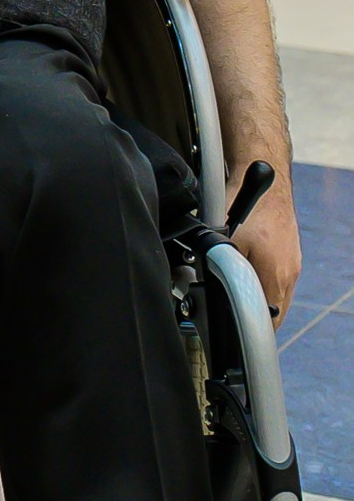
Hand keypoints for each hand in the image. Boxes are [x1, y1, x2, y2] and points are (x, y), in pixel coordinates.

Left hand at [228, 164, 300, 323]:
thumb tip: (208, 286)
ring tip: (238, 290)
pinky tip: (247, 267)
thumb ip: (220, 267)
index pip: (270, 319)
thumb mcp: (224, 239)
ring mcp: (292, 261)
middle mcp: (289, 272)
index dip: (253, 327)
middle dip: (256, 315)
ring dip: (259, 295)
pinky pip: (277, 275)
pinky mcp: (290, 250)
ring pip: (277, 292)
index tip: (238, 328)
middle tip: (235, 314)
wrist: (263, 172)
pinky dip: (263, 277)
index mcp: (276, 275)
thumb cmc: (244, 203)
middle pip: (276, 310)